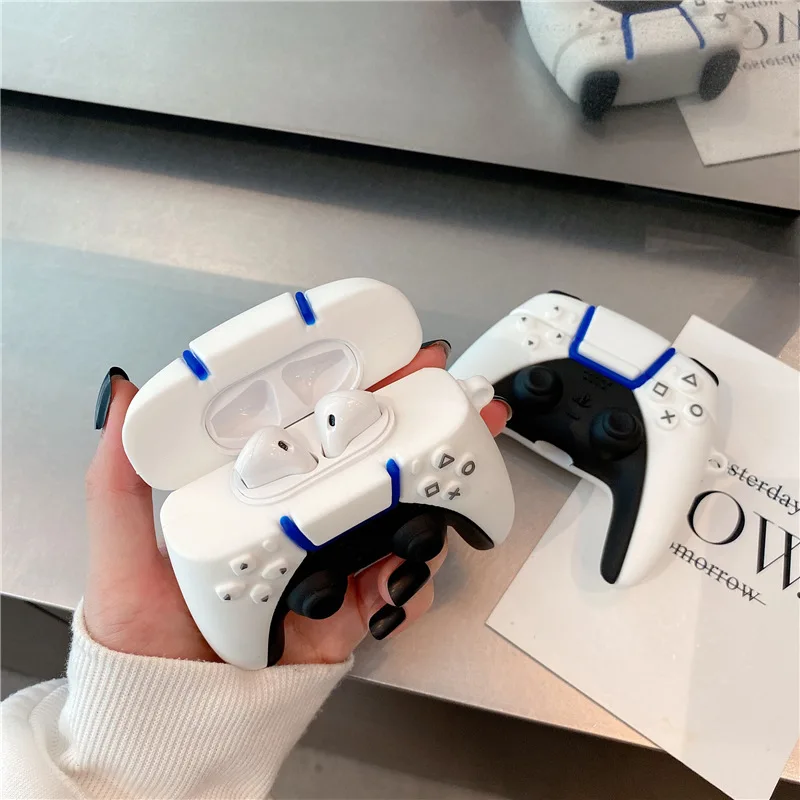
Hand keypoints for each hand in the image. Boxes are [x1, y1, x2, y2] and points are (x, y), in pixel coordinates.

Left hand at [84, 343, 508, 665]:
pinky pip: (399, 587)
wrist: (172, 719)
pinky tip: (402, 570)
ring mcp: (332, 563)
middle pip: (374, 465)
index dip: (356, 390)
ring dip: (431, 497)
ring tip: (441, 479)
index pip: (312, 430)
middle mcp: (302, 521)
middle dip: (425, 429)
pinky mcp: (351, 609)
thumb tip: (121, 399)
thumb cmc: (145, 636)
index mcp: (257, 494)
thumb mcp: (122, 554)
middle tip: (455, 401)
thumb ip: (118, 481)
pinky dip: (413, 579)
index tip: (392, 359)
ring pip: (400, 519)